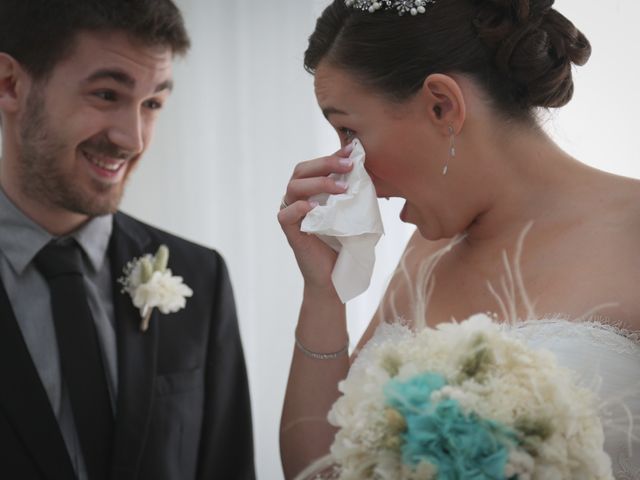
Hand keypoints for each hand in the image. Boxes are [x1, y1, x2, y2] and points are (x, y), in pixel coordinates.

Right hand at [278, 144, 353, 291]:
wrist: (335, 275)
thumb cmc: (343, 242)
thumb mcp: (350, 210)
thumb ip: (351, 191)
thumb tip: (364, 167)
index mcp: (309, 191)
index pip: (315, 165)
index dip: (331, 155)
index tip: (352, 150)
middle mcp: (296, 198)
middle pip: (301, 171)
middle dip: (325, 164)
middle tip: (349, 165)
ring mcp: (291, 214)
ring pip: (293, 188)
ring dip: (318, 183)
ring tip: (341, 188)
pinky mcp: (289, 232)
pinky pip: (286, 214)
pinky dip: (299, 208)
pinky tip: (316, 207)